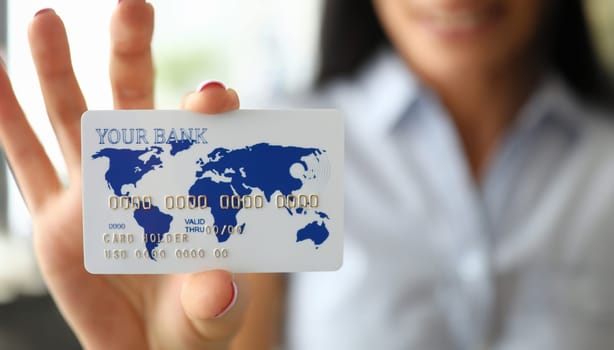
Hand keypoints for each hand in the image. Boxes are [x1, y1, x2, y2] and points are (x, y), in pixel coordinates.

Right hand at [0, 1, 244, 348]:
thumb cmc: (193, 322)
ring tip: (44, 20)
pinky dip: (4, 114)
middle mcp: (140, 175)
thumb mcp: (211, 314)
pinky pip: (22, 158)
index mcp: (187, 186)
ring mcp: (93, 189)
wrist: (151, 348)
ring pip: (72, 117)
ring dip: (58, 68)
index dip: (208, 109)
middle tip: (134, 6)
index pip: (201, 134)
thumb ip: (215, 301)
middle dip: (131, 53)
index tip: (216, 97)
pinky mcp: (55, 214)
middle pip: (134, 101)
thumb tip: (220, 288)